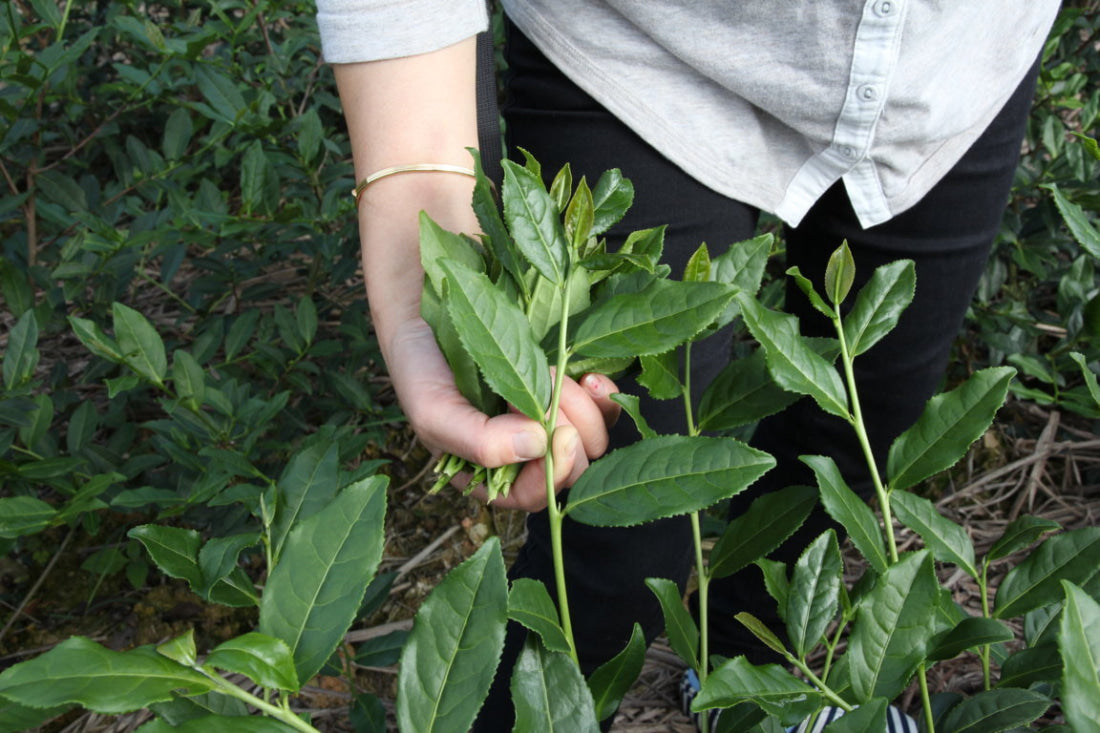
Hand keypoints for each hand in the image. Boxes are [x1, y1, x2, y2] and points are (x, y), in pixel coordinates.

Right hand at [386, 318, 618, 511]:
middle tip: (546, 390)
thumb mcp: (434, 411)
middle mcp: (525, 456)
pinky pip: (606, 410)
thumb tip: (537, 446)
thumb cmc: (422, 370)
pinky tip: (590, 378)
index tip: (561, 436)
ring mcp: (551, 424)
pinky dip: (604, 395)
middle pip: (571, 469)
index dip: (553, 473)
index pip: (534, 495)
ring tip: (553, 373)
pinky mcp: (569, 394)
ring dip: (583, 408)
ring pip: (593, 440)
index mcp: (490, 475)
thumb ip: (478, 442)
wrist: (427, 314)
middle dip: (568, 431)